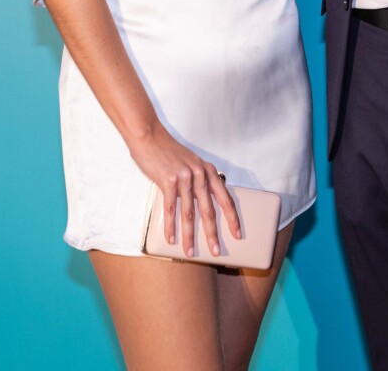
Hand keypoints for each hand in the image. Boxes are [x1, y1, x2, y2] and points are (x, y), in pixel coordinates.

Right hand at [129, 127, 240, 256]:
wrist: (150, 137)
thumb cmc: (169, 152)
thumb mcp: (191, 163)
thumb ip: (198, 181)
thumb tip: (202, 203)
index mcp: (208, 171)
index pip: (225, 198)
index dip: (232, 218)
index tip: (237, 234)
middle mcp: (200, 174)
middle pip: (209, 210)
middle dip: (212, 234)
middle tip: (215, 251)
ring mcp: (185, 178)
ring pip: (189, 213)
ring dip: (189, 235)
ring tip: (190, 252)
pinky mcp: (168, 181)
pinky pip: (171, 209)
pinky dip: (171, 226)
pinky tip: (172, 238)